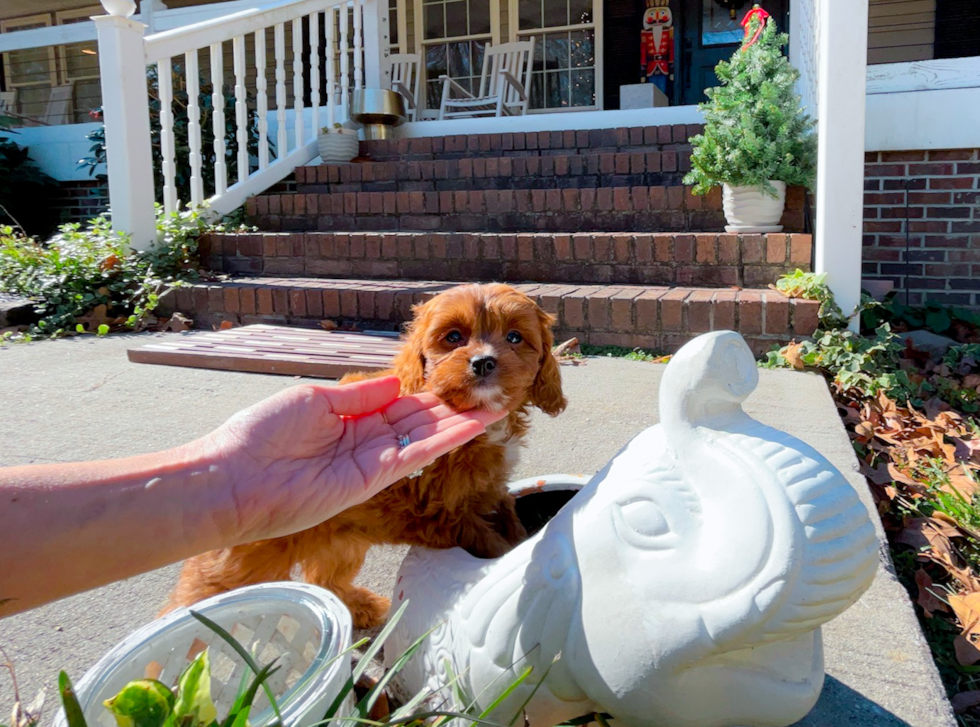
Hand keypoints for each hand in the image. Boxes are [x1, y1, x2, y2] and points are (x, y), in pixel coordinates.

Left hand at [197, 377, 506, 543]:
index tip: (456, 383)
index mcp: (346, 418)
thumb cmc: (261, 434)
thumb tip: (393, 384)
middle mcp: (363, 441)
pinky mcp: (372, 480)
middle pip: (418, 422)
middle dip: (453, 409)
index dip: (427, 395)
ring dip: (460, 425)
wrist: (233, 479)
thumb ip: (357, 396)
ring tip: (495, 408)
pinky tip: (471, 427)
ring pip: (425, 438)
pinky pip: (415, 455)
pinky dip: (444, 441)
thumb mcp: (312, 400)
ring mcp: (370, 462)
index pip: (396, 405)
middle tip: (489, 394)